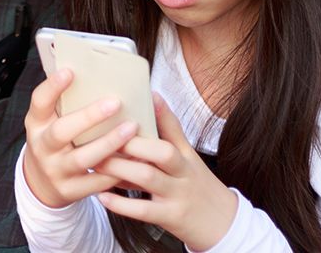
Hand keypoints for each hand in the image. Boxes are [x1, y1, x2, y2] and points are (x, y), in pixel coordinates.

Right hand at [21, 68, 140, 208]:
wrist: (41, 183)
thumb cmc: (55, 141)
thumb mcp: (51, 121)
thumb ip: (66, 103)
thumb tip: (98, 73)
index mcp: (36, 123)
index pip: (39, 102)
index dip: (53, 86)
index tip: (70, 71)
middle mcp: (42, 147)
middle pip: (62, 132)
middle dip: (89, 117)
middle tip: (115, 102)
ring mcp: (55, 171)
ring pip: (83, 158)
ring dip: (109, 143)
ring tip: (131, 128)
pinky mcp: (69, 190)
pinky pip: (96, 181)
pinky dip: (116, 170)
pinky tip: (134, 158)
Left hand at [93, 94, 237, 250]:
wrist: (224, 224)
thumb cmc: (198, 187)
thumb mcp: (190, 160)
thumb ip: (169, 135)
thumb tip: (151, 102)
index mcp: (187, 156)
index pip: (174, 130)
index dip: (161, 113)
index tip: (142, 96)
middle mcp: (184, 172)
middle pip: (162, 151)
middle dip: (133, 142)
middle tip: (105, 134)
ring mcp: (178, 195)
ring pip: (148, 177)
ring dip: (120, 168)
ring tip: (96, 162)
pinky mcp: (170, 218)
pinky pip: (144, 210)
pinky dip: (121, 204)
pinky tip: (101, 196)